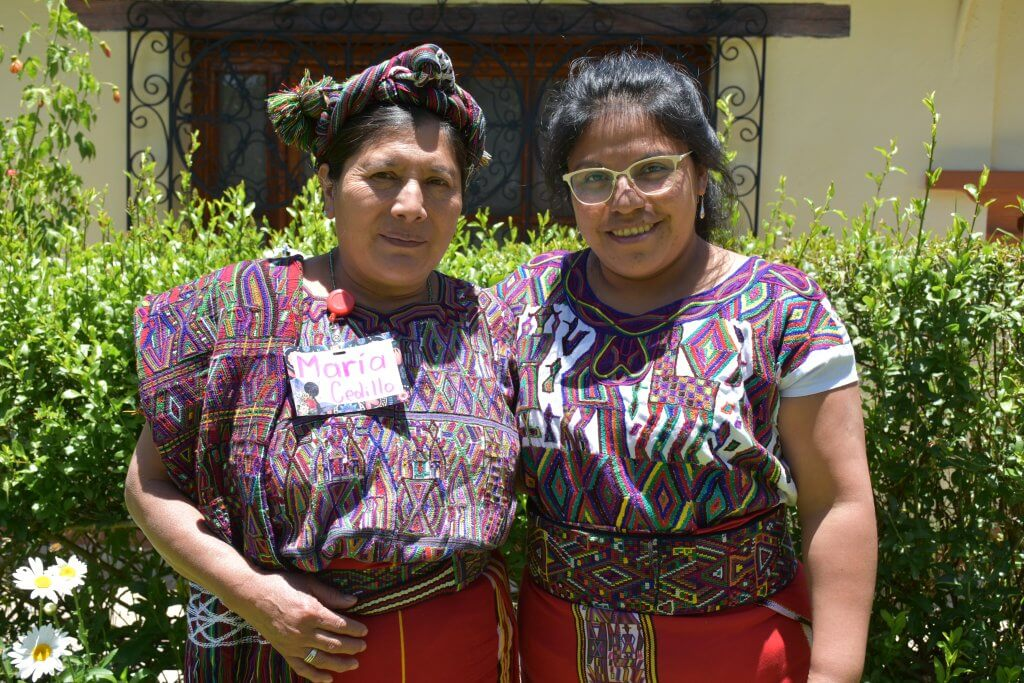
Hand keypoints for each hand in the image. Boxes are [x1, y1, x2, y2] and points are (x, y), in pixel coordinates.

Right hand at [228, 570, 367, 681]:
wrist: (251, 595)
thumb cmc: (282, 584)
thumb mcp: (309, 583)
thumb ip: (331, 595)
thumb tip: (353, 602)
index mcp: (311, 612)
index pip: (340, 625)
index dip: (355, 630)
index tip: (365, 631)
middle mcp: (303, 632)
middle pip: (334, 644)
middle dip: (352, 647)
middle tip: (363, 646)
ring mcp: (293, 644)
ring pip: (322, 659)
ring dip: (340, 663)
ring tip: (354, 663)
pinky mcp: (284, 651)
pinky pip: (302, 668)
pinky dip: (316, 676)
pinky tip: (329, 679)